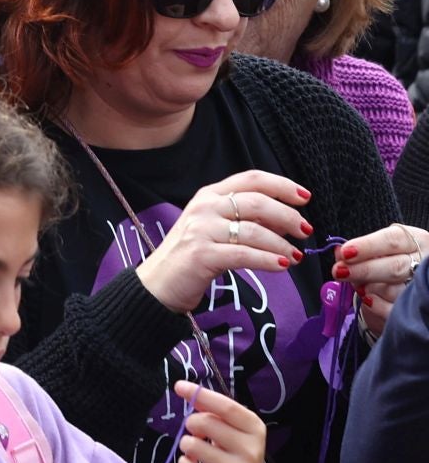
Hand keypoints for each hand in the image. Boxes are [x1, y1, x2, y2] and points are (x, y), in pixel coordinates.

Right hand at [133, 171, 307, 313]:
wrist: (157, 283)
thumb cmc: (191, 255)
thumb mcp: (215, 228)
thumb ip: (246, 219)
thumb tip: (286, 221)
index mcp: (209, 195)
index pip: (251, 179)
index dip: (281, 185)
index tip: (305, 197)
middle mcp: (204, 207)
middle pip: (257, 202)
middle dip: (287, 216)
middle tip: (305, 231)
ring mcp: (201, 230)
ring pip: (254, 231)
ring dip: (281, 244)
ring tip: (295, 256)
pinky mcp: (201, 254)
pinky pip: (244, 255)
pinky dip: (267, 260)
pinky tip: (281, 266)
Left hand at [170, 380, 267, 462]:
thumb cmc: (234, 453)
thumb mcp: (231, 429)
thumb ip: (211, 410)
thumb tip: (184, 389)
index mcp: (255, 428)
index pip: (226, 406)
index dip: (200, 394)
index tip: (179, 386)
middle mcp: (252, 450)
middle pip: (204, 423)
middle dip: (191, 423)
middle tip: (196, 432)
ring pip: (192, 445)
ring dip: (186, 445)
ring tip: (199, 452)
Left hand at [334, 223, 427, 335]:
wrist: (398, 287)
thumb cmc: (384, 262)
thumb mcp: (372, 252)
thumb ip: (356, 252)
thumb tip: (339, 253)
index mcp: (413, 241)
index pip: (393, 240)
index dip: (368, 246)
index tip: (345, 253)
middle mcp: (423, 262)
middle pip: (395, 267)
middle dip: (364, 270)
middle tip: (339, 272)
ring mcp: (422, 287)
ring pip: (396, 290)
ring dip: (370, 289)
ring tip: (358, 286)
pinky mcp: (417, 309)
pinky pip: (395, 310)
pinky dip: (377, 306)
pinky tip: (367, 300)